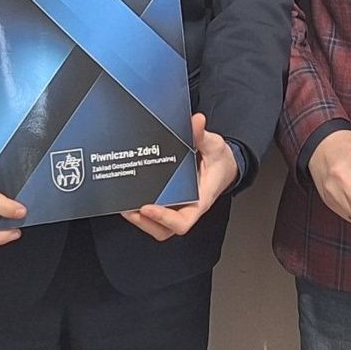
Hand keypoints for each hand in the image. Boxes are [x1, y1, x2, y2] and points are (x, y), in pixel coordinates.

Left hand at [123, 114, 236, 240]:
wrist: (225, 166)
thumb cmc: (220, 161)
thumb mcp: (215, 146)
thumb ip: (202, 135)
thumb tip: (196, 121)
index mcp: (200, 201)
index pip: (182, 221)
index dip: (163, 219)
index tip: (147, 207)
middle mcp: (187, 208)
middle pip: (164, 229)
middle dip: (144, 222)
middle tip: (128, 208)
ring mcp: (178, 207)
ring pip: (157, 226)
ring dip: (140, 220)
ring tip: (125, 206)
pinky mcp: (170, 202)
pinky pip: (154, 214)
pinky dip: (142, 212)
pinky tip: (131, 197)